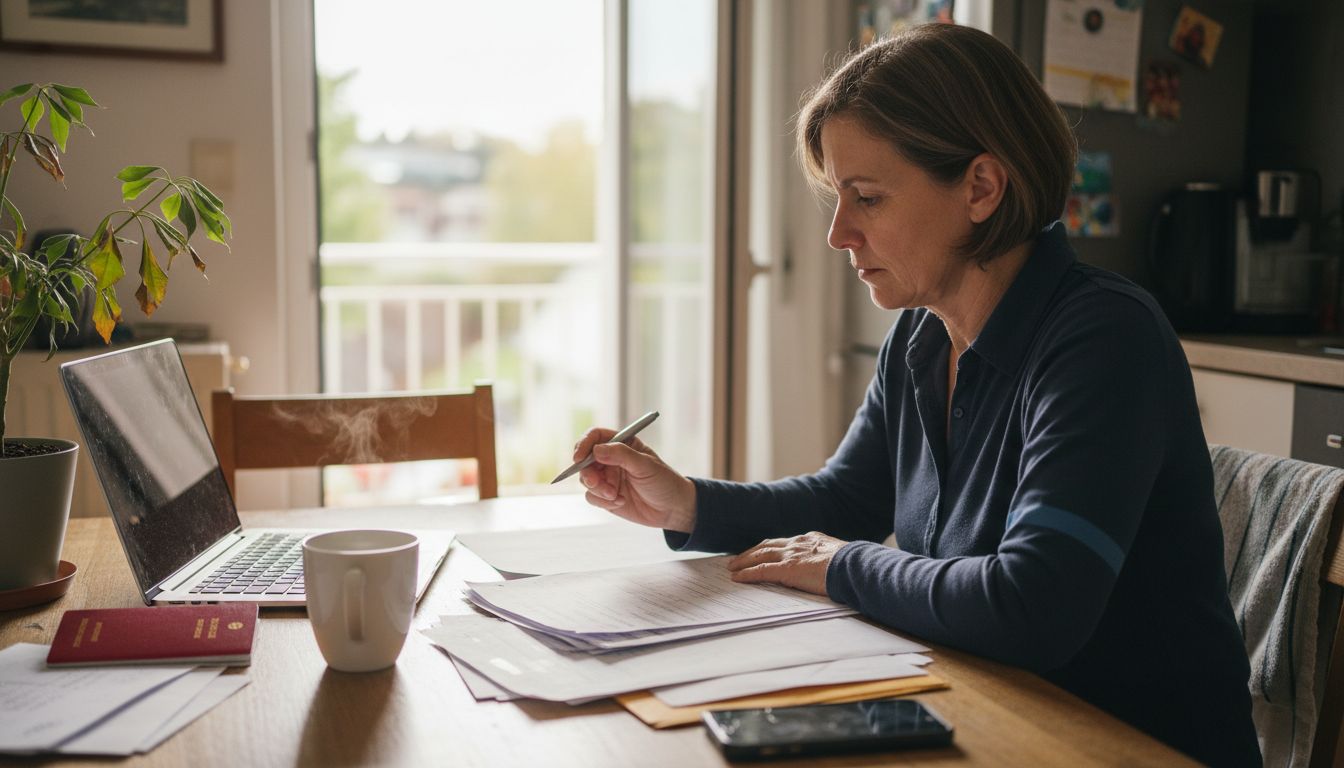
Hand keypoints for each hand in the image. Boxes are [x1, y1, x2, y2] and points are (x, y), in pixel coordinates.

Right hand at [574, 428, 696, 532]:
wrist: (672, 509)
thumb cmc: (664, 481)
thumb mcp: (646, 465)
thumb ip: (622, 455)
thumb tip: (596, 450)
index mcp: (622, 444)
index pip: (595, 437)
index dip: (584, 444)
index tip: (579, 457)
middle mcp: (611, 459)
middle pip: (585, 459)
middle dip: (587, 472)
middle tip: (596, 482)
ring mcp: (608, 478)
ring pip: (586, 480)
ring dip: (598, 489)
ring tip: (615, 496)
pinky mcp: (606, 496)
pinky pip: (592, 497)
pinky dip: (603, 501)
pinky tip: (620, 502)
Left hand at [727, 532, 846, 596]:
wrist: (855, 566)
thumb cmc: (853, 566)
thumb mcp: (839, 558)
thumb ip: (827, 560)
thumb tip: (827, 570)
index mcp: (811, 539)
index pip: (784, 542)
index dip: (769, 547)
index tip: (760, 551)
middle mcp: (798, 543)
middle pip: (767, 545)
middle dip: (751, 552)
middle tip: (737, 558)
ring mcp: (791, 555)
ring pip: (760, 555)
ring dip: (744, 561)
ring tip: (732, 567)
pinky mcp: (787, 569)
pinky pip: (761, 571)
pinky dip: (747, 574)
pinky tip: (737, 578)